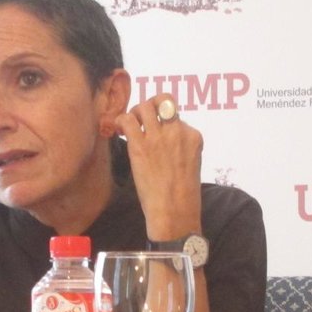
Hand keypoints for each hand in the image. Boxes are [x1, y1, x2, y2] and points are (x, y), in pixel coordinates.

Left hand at [112, 93, 203, 239]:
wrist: (174, 210)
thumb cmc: (182, 195)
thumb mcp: (191, 165)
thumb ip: (182, 148)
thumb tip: (167, 142)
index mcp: (193, 136)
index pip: (177, 116)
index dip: (165, 122)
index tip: (158, 132)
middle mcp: (177, 131)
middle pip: (163, 101)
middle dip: (150, 107)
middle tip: (142, 119)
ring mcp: (159, 137)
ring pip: (144, 106)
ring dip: (135, 112)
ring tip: (130, 125)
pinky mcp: (141, 145)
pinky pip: (128, 120)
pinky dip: (120, 120)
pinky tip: (118, 129)